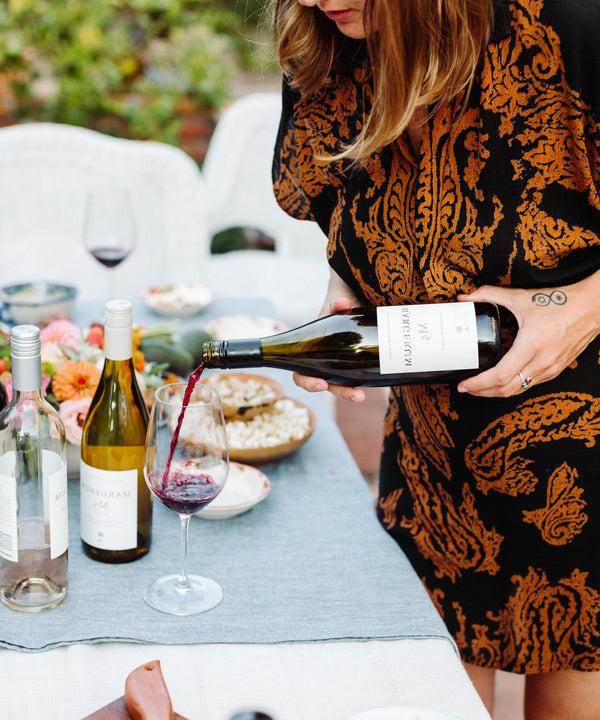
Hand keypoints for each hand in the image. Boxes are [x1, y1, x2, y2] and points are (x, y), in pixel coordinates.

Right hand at [293, 297, 366, 402]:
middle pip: (326, 385)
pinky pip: (356, 377)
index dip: (307, 382)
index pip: (301, 374)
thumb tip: (342, 304)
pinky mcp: (355, 362)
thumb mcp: (334, 301)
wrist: (353, 299)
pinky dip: (363, 382)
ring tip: (361, 396)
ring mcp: (340, 364)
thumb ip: (337, 302)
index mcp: (310, 351)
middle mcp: (323, 362)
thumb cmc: (337, 304)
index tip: (320, 384)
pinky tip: (376, 382)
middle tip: (354, 395)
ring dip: (349, 392)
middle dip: (339, 392)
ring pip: (341, 384)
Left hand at [456, 281, 599, 397]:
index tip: (464, 385)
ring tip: (480, 387)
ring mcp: (551, 369)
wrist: (591, 308)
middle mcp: (542, 362)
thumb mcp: (521, 297)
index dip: (479, 384)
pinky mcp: (555, 370)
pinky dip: (512, 387)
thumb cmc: (559, 303)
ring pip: (518, 390)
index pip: (500, 376)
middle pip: (506, 389)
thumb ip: (490, 294)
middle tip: (466, 388)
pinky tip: (502, 381)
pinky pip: (529, 385)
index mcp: (532, 345)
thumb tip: (466, 297)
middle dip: (482, 392)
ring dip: (496, 392)